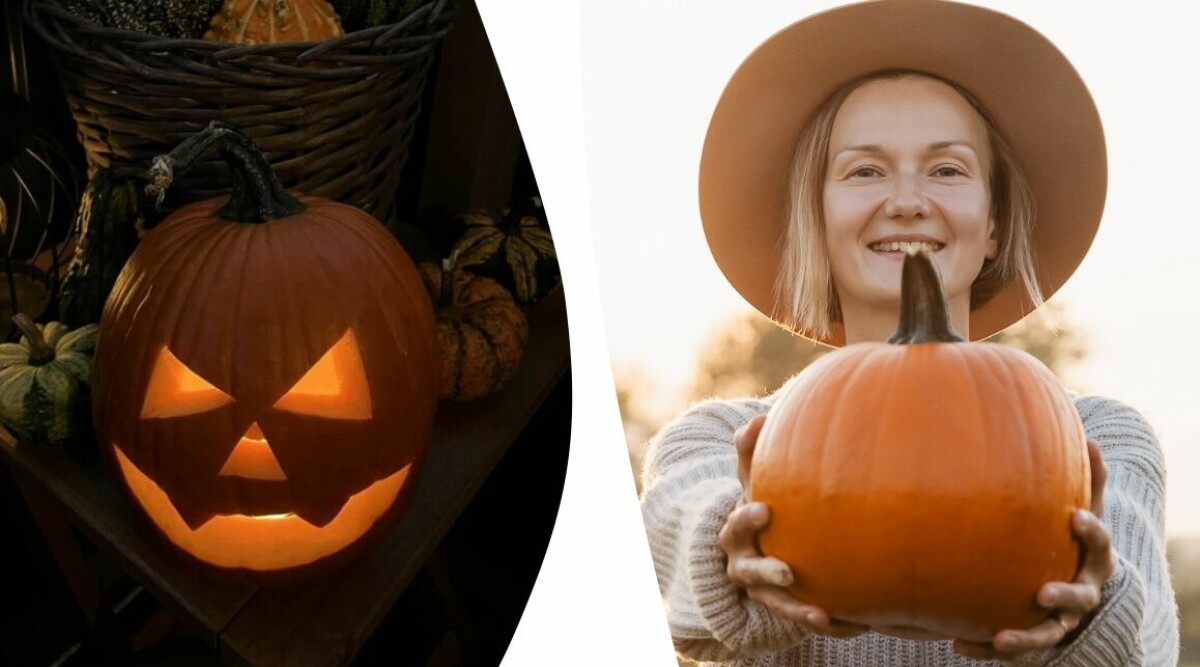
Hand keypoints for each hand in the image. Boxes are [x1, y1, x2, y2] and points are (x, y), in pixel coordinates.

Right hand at [720, 414, 868, 638]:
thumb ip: (752, 453)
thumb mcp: (751, 482)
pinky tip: (859, 623)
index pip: (735, 527)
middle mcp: (744, 567)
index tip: (764, 509)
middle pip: (750, 574)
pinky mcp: (788, 610)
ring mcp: (765, 594)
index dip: (746, 519)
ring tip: (821, 615)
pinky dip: (832, 624)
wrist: (757, 548)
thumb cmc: (759, 505)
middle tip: (789, 572)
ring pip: (778, 606)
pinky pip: (808, 620)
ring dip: (797, 611)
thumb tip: (759, 417)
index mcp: (735, 534)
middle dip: (767, 572)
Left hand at [955, 439, 1112, 659]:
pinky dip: (988, 650)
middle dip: (1063, 597)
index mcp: (1094, 559)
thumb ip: (1087, 477)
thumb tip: (1090, 437)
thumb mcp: (1085, 505)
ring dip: (1025, 638)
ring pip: (1047, 635)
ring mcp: (1060, 619)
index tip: (1075, 518)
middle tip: (1042, 593)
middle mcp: (1083, 593)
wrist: (1075, 581)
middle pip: (1080, 600)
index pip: (1100, 545)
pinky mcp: (1035, 635)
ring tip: (1000, 637)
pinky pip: (1013, 649)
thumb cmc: (1072, 534)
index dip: (1091, 531)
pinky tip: (960, 646)